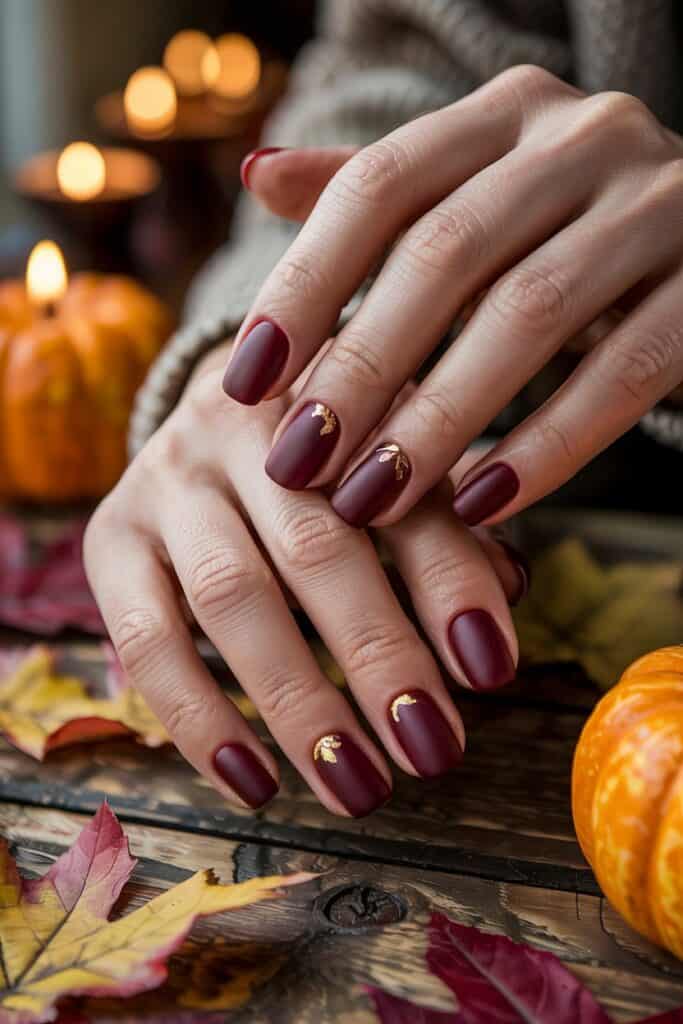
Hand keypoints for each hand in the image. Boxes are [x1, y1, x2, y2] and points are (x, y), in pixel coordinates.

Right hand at [84, 344, 525, 816]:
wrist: (218, 410)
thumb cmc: (333, 458)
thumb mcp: (396, 471)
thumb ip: (449, 528)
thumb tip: (509, 596)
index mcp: (336, 402)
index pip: (402, 495)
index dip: (450, 583)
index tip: (491, 670)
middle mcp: (245, 430)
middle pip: (315, 546)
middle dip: (378, 655)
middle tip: (431, 750)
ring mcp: (168, 480)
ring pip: (230, 595)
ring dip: (298, 700)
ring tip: (359, 787)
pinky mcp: (110, 537)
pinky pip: (145, 639)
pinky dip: (199, 718)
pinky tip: (254, 782)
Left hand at [225, 65, 682, 527]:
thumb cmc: (564, 229)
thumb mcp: (473, 196)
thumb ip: (379, 194)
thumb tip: (256, 175)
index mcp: (506, 113)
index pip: (379, 187)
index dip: (303, 284)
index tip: (244, 383)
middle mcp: (583, 138)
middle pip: (443, 254)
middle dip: (360, 368)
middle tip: (300, 464)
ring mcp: (659, 205)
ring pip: (528, 314)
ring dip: (437, 418)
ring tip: (371, 499)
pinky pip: (625, 371)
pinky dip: (548, 443)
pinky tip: (482, 503)